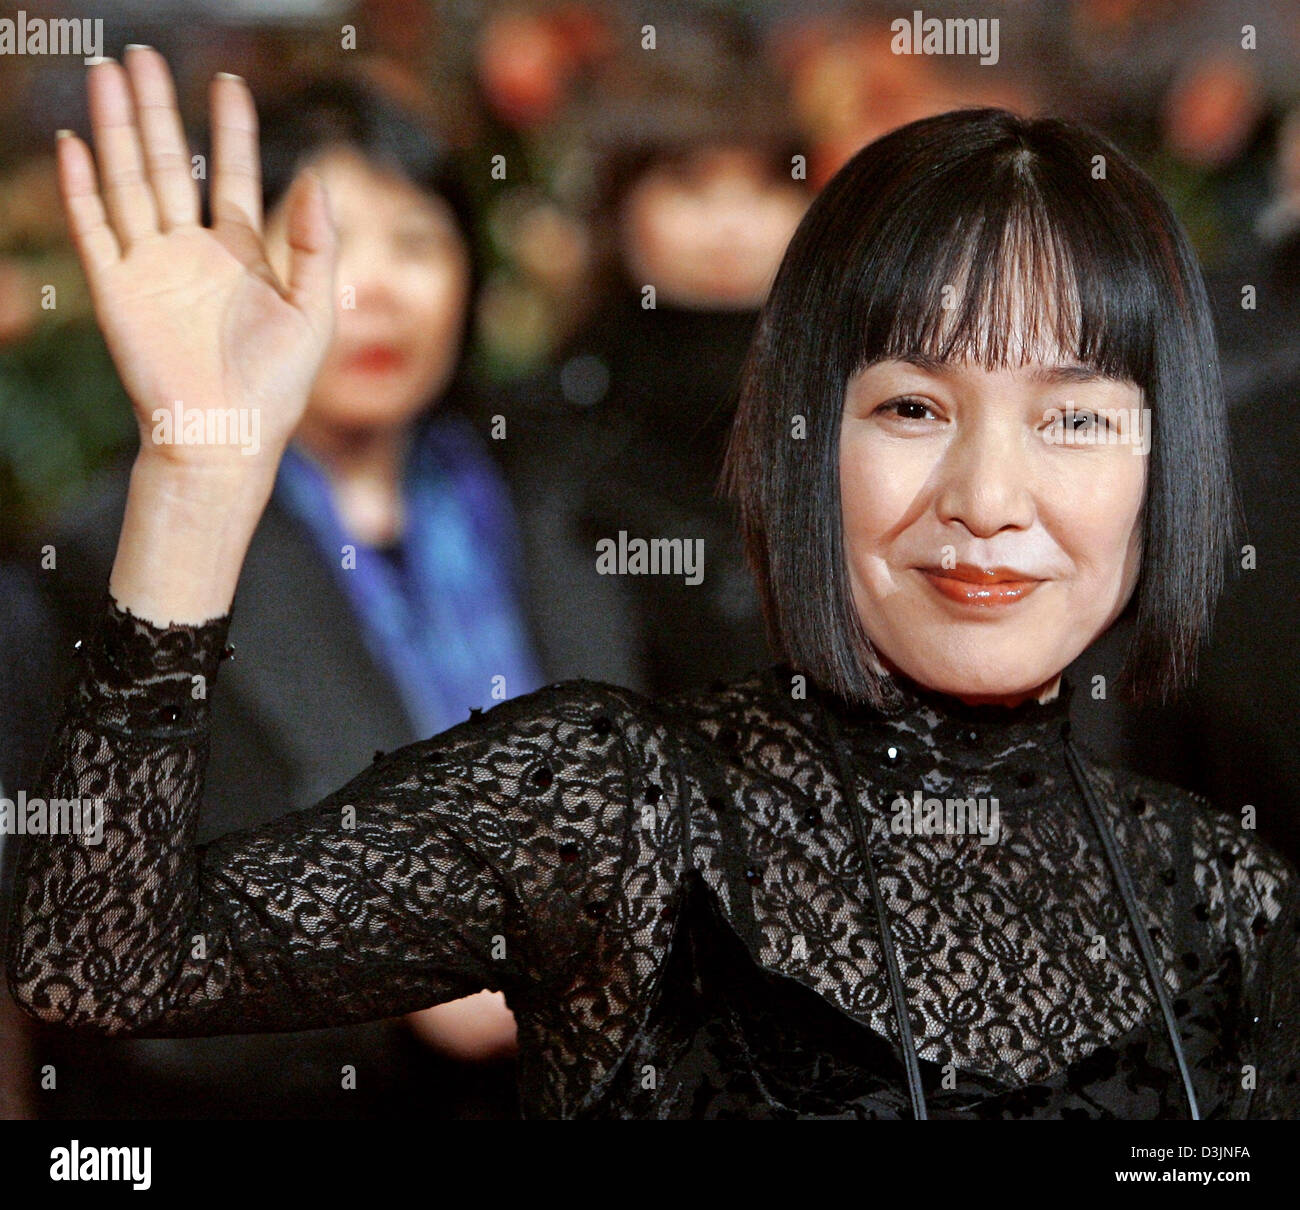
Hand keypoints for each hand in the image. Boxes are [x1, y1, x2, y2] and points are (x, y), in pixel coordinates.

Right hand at [57, 47, 336, 472]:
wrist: (228, 437)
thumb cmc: (277, 386)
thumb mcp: (314, 310)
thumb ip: (315, 245)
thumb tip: (317, 178)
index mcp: (242, 256)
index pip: (231, 176)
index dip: (231, 130)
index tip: (228, 82)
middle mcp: (193, 253)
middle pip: (169, 165)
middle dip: (157, 111)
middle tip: (145, 56)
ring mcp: (151, 268)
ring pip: (128, 183)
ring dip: (115, 130)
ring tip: (109, 75)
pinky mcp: (117, 290)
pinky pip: (94, 229)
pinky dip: (81, 188)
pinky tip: (74, 144)